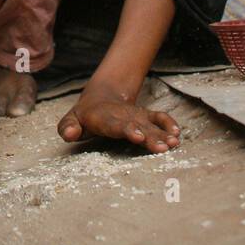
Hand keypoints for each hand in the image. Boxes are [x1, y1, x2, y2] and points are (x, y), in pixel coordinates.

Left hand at [57, 94, 180, 152]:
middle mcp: (123, 117)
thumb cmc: (85, 117)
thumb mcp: (71, 120)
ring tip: (173, 144)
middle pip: (138, 127)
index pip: (115, 125)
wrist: (101, 98)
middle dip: (150, 136)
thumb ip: (67, 127)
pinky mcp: (146, 117)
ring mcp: (136, 116)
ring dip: (162, 134)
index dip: (127, 130)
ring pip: (151, 125)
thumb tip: (70, 134)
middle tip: (161, 147)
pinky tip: (177, 134)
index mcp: (104, 119)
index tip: (137, 136)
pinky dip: (169, 124)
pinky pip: (160, 118)